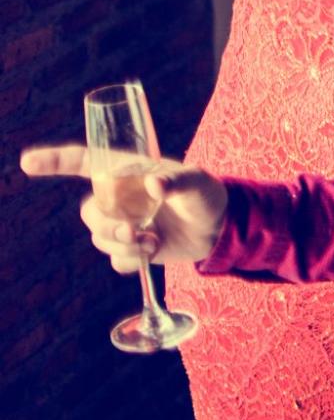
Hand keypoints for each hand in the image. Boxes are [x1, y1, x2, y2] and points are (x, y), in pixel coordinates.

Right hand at [20, 144, 227, 269]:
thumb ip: (177, 181)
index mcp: (128, 172)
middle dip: (106, 226)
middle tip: (134, 232)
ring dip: (122, 244)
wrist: (219, 228)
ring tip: (152, 242)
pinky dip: (131, 260)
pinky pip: (116, 259)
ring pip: (100, 238)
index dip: (54, 160)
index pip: (84, 161)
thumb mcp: (197, 183)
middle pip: (90, 212)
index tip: (28, 162)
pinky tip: (154, 253)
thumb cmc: (207, 195)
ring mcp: (124, 222)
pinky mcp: (132, 246)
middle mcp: (120, 197)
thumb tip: (154, 185)